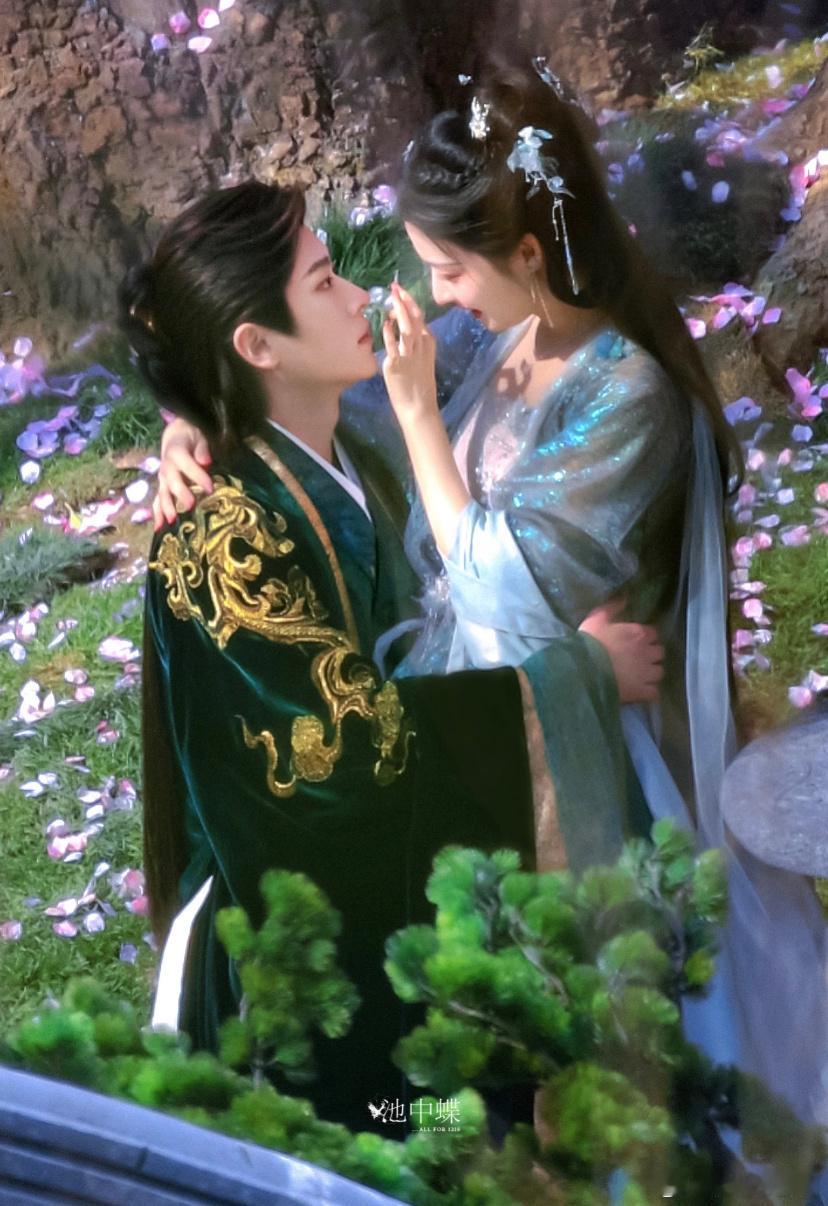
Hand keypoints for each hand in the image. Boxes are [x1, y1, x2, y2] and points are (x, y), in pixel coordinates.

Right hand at [153, 417, 213, 528]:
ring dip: (167, 508)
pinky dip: (157, 515)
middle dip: (181, 494)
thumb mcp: (199, 436)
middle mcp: (167, 467)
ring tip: (172, 522)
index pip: (188, 465)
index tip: (210, 488)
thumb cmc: (192, 437)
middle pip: (173, 482)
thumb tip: (206, 461)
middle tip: (191, 506)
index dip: (198, 476)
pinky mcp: (162, 488)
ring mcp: (163, 479)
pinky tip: (158, 530)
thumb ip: (202, 449)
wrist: (175, 436)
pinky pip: (157, 502)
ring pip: (163, 494)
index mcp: (177, 453)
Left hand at [381, 283, 437, 424]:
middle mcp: (421, 346)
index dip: (410, 302)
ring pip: (406, 328)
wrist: (419, 408)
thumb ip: (416, 343)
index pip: (420, 317)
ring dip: (399, 311)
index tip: (401, 291)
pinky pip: (392, 345)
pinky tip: (384, 324)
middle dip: (404, 300)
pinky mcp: (397, 365)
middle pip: (414, 318)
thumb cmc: (419, 385)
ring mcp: (409, 355)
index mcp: (429, 343)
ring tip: (392, 298)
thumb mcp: (423, 359)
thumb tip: (403, 327)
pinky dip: (389, 333)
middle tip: (395, 287)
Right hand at [579, 599, 663, 704]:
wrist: (585, 670)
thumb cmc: (590, 642)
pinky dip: (649, 691)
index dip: (645, 637)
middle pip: (660, 652)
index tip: (636, 641)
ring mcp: (647, 673)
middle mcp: (647, 652)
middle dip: (652, 654)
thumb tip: (625, 597)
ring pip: (659, 672)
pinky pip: (654, 692)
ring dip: (652, 672)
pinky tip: (640, 690)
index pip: (653, 633)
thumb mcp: (597, 618)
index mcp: (638, 633)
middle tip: (639, 658)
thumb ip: (612, 607)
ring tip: (641, 675)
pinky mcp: (642, 691)